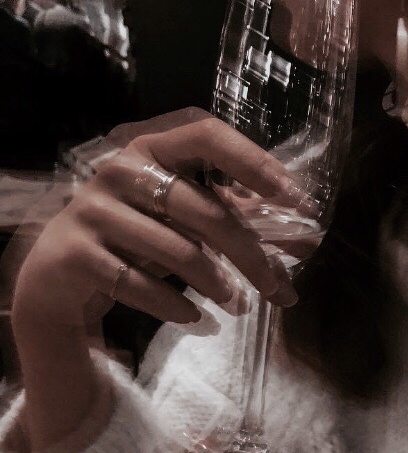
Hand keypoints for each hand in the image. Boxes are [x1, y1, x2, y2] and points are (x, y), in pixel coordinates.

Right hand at [12, 107, 301, 335]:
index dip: (254, 162)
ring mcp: (93, 210)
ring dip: (217, 284)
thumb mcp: (180, 218)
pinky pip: (139, 284)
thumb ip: (233, 216)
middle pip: (204, 209)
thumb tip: (303, 239)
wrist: (60, 272)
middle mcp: (120, 169)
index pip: (208, 135)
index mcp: (152, 147)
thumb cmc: (135, 235)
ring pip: (177, 250)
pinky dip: (176, 306)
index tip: (294, 199)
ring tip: (238, 305)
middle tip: (278, 289)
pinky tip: (197, 318)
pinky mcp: (77, 254)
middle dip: (249, 254)